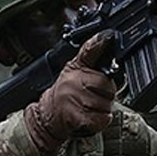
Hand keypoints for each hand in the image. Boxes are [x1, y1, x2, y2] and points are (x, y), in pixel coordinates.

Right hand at [24, 31, 116, 155]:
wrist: (48, 114)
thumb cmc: (65, 92)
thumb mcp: (74, 70)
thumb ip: (91, 58)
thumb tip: (106, 41)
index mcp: (75, 67)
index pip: (89, 51)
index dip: (99, 42)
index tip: (108, 36)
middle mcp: (74, 81)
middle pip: (107, 84)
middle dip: (108, 93)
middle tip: (98, 95)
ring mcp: (75, 99)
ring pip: (106, 103)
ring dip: (104, 108)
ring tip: (92, 107)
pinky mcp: (78, 117)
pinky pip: (102, 118)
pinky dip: (102, 119)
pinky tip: (93, 116)